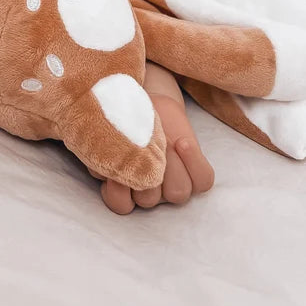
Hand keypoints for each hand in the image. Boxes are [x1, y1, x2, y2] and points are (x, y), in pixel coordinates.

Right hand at [89, 93, 214, 213]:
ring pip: (178, 193)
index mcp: (122, 187)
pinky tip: (183, 143)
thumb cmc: (121, 116)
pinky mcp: (196, 172)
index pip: (120, 205)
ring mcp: (174, 184)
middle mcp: (150, 191)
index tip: (116, 163)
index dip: (117, 190)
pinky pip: (203, 181)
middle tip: (141, 144)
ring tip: (164, 141)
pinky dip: (194, 162)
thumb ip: (101, 147)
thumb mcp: (105, 128)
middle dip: (144, 174)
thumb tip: (105, 157)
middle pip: (149, 200)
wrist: (148, 100)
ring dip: (171, 167)